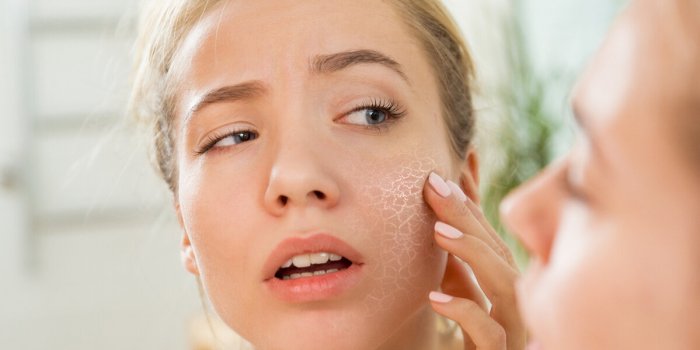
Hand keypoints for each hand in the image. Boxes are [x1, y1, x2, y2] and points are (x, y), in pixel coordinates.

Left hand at [423, 172, 525, 349]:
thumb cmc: (474, 340)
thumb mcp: (459, 293)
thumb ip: (455, 259)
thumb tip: (442, 214)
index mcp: (505, 286)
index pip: (491, 237)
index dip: (471, 203)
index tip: (449, 168)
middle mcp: (517, 303)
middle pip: (499, 252)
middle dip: (467, 216)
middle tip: (434, 184)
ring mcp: (514, 329)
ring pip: (506, 286)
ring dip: (473, 253)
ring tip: (437, 231)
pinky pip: (491, 334)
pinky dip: (465, 312)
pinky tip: (435, 297)